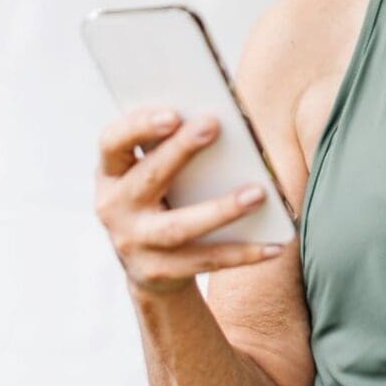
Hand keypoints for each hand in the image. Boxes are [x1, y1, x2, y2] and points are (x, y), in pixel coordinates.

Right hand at [94, 107, 284, 295]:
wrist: (149, 267)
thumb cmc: (161, 197)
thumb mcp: (152, 172)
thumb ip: (170, 146)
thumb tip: (218, 121)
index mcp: (111, 174)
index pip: (112, 143)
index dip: (138, 127)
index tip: (172, 113)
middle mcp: (114, 209)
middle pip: (148, 178)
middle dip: (180, 151)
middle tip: (214, 125)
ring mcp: (134, 244)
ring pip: (179, 227)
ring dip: (221, 209)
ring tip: (258, 193)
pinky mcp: (159, 272)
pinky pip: (206, 260)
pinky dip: (242, 253)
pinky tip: (273, 244)